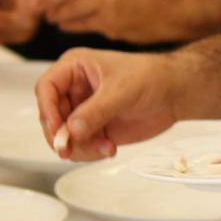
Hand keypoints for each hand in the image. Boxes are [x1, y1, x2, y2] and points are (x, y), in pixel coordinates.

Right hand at [35, 48, 177, 160]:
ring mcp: (82, 110)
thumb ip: (95, 111)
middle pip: (50, 117)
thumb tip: (72, 130)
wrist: (174, 93)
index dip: (47, 110)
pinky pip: (78, 146)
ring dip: (80, 147)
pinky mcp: (93, 128)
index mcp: (75, 67)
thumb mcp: (121, 91)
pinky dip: (90, 152)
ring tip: (105, 147)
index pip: (46, 87)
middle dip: (62, 136)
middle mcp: (74, 89)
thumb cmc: (150, 77)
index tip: (58, 130)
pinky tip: (110, 148)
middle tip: (73, 149)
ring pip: (63, 136)